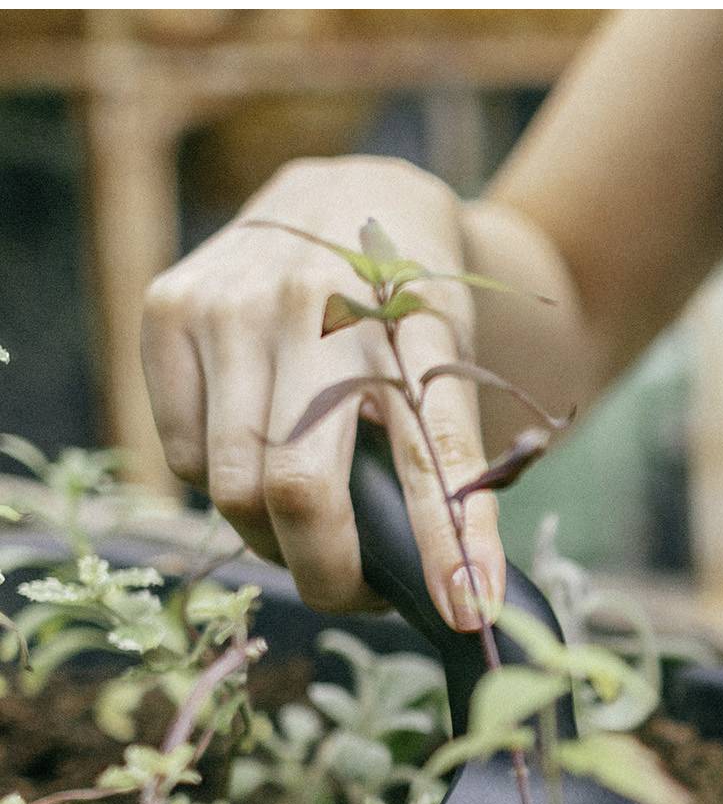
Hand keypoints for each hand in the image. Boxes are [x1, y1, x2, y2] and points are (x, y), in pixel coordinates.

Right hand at [141, 155, 505, 628]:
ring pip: (230, 485)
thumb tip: (455, 584)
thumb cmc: (412, 298)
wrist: (352, 192)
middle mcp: (321, 305)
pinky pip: (180, 451)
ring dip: (272, 534)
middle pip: (301, 490)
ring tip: (310, 523)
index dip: (450, 542)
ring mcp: (236, 303)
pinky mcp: (173, 306)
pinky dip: (218, 479)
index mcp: (420, 319)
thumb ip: (441, 449)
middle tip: (359, 591)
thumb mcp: (453, 357)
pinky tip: (253, 447)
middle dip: (330, 570)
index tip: (469, 611)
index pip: (436, 451)